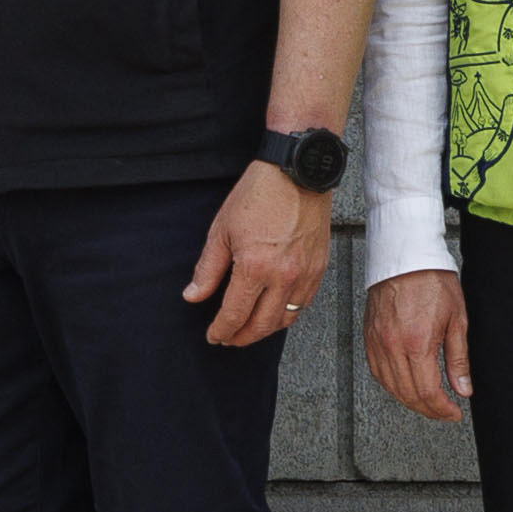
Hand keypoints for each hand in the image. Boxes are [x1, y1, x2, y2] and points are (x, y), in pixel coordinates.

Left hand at [180, 160, 330, 351]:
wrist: (297, 172)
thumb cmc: (259, 194)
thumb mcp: (222, 230)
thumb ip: (208, 269)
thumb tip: (193, 296)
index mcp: (255, 268)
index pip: (235, 314)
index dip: (221, 330)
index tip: (213, 336)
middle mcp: (284, 277)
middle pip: (262, 325)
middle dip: (241, 337)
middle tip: (228, 339)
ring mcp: (305, 275)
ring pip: (285, 320)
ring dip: (265, 330)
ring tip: (249, 329)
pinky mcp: (319, 268)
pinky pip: (303, 304)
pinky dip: (287, 315)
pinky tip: (274, 312)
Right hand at [362, 268, 473, 426]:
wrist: (404, 256)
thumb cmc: (432, 280)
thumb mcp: (457, 320)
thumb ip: (458, 359)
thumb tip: (463, 389)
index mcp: (417, 342)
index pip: (427, 391)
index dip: (441, 409)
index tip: (453, 413)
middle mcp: (392, 345)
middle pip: (407, 394)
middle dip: (428, 409)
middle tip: (444, 412)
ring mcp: (377, 341)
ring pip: (390, 386)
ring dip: (409, 400)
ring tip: (426, 403)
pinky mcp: (369, 336)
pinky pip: (377, 371)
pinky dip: (391, 385)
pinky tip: (403, 386)